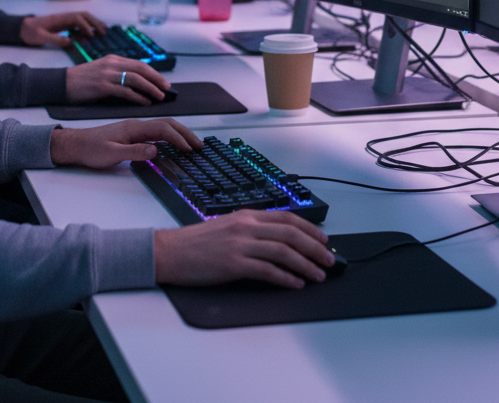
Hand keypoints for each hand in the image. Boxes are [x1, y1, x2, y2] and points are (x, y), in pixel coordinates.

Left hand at [19, 12, 106, 47]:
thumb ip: (55, 39)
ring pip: (83, 18)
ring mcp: (65, 20)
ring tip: (103, 30)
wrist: (22, 28)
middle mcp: (64, 17)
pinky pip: (79, 24)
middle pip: (84, 16)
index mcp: (60, 19)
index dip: (85, 26)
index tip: (91, 35)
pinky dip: (87, 27)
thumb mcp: (40, 37)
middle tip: (104, 31)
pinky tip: (91, 35)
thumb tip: (70, 41)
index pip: (77, 18)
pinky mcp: (64, 25)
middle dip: (95, 22)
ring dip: (93, 23)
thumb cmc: (30, 32)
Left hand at [49, 118, 202, 168]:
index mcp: (134, 127)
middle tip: (199, 146)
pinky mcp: (133, 134)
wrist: (76, 144)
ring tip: (191, 144)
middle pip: (168, 125)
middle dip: (185, 134)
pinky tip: (173, 145)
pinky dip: (170, 137)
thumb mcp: (111, 154)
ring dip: (179, 134)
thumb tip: (155, 150)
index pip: (163, 129)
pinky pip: (157, 132)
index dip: (178, 139)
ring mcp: (136, 129)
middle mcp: (137, 125)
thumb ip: (134, 152)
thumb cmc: (91, 149)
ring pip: (163, 127)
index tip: (189, 150)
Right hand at [66, 56, 170, 104]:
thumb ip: (117, 73)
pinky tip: (145, 102)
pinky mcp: (102, 87)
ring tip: (159, 97)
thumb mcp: (101, 70)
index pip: (139, 64)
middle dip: (157, 79)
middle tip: (167, 89)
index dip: (154, 73)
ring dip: (150, 88)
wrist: (62, 84)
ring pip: (136, 79)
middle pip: (141, 69)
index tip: (164, 81)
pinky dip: (138, 97)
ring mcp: (107, 74)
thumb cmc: (82, 81)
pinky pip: (125, 91)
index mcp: (113, 59)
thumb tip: (137, 83)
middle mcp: (112, 64)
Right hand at [154, 210, 334, 289]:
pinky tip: (296, 283)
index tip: (323, 239)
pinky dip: (285, 277)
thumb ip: (250, 230)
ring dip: (306, 264)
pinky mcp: (233, 264)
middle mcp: (245, 226)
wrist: (169, 251)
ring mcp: (240, 244)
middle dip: (314, 247)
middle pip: (290, 234)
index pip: (286, 218)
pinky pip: (267, 270)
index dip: (309, 229)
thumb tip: (277, 242)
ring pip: (283, 251)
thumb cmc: (195, 242)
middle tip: (329, 259)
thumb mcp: (226, 226)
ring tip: (319, 275)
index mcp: (245, 215)